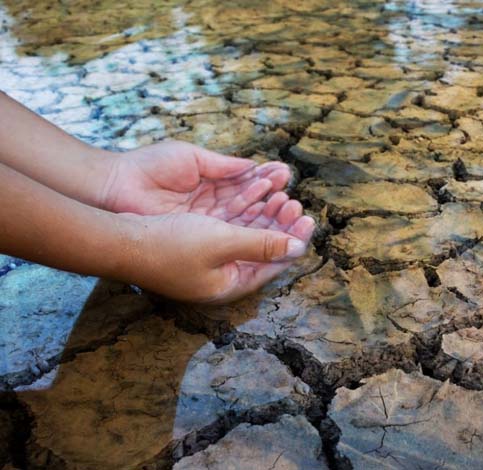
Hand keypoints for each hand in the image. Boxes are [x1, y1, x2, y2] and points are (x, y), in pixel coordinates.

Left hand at [100, 140, 290, 221]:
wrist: (116, 186)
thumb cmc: (149, 168)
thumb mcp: (192, 159)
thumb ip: (224, 166)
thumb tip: (253, 166)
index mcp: (210, 185)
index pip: (246, 185)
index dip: (266, 182)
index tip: (285, 174)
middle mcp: (211, 208)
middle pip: (250, 207)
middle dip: (273, 202)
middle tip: (293, 197)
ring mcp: (205, 224)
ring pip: (244, 222)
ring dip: (267, 215)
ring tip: (287, 205)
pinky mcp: (198, 238)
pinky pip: (230, 234)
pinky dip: (250, 227)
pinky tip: (268, 219)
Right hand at [122, 196, 315, 302]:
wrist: (120, 239)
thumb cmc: (170, 245)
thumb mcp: (223, 242)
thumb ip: (262, 244)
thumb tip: (298, 248)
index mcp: (231, 284)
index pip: (274, 264)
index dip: (293, 241)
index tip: (309, 219)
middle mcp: (222, 276)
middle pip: (263, 249)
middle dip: (280, 225)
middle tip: (296, 203)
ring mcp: (208, 261)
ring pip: (247, 235)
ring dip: (264, 215)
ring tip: (280, 194)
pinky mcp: (196, 244)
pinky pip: (230, 226)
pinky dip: (244, 211)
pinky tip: (255, 194)